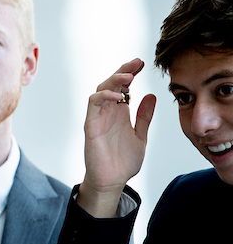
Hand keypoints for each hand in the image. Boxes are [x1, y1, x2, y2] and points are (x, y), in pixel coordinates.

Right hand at [77, 58, 156, 217]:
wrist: (113, 180)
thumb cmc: (124, 161)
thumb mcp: (141, 135)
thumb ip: (144, 116)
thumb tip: (151, 95)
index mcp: (120, 112)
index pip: (123, 87)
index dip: (131, 72)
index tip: (143, 63)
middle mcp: (108, 112)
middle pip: (111, 84)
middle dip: (123, 71)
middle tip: (136, 63)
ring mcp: (98, 117)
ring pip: (101, 90)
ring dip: (114, 81)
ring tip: (129, 76)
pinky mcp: (91, 125)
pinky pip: (93, 105)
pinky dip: (104, 97)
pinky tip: (119, 96)